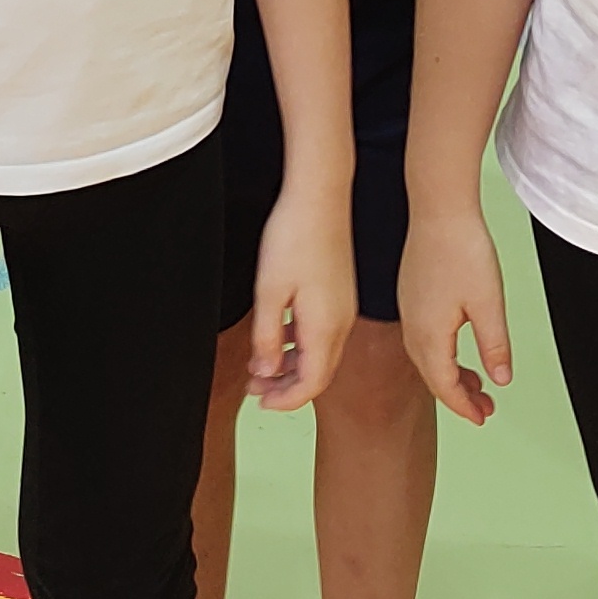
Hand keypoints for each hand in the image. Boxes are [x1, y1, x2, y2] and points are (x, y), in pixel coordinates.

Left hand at [237, 182, 355, 412]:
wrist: (320, 196)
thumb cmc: (293, 238)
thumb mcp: (269, 292)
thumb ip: (267, 337)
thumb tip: (266, 373)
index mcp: (325, 328)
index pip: (311, 384)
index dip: (285, 400)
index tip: (260, 403)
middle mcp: (340, 323)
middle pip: (318, 373)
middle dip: (286, 387)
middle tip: (255, 389)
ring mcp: (342, 308)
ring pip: (319, 353)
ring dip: (291, 366)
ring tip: (260, 367)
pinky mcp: (339, 293)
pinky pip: (321, 333)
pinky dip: (299, 344)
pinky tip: (278, 336)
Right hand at [400, 201, 513, 423]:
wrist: (438, 208)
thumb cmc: (462, 250)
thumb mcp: (489, 304)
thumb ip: (494, 346)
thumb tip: (500, 378)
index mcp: (429, 336)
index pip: (445, 386)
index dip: (465, 406)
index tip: (483, 417)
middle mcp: (413, 328)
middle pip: (434, 376)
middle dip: (459, 396)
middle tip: (485, 407)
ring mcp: (409, 310)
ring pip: (428, 357)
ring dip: (451, 375)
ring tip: (477, 383)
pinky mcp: (411, 295)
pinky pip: (424, 338)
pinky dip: (442, 353)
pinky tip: (457, 348)